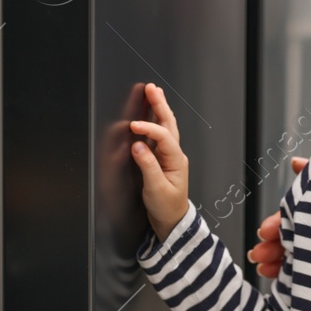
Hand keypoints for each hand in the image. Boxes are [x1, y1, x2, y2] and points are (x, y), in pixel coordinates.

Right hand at [128, 83, 189, 241]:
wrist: (172, 221)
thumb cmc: (166, 207)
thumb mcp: (156, 189)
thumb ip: (147, 166)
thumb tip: (138, 145)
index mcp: (176, 161)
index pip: (163, 137)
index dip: (148, 128)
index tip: (134, 125)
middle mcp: (174, 155)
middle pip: (168, 125)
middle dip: (160, 105)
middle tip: (151, 89)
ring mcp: (169, 156)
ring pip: (165, 127)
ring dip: (159, 109)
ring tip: (153, 93)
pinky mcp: (161, 159)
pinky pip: (158, 135)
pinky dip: (154, 122)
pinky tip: (150, 114)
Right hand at [246, 156, 308, 277]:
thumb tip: (295, 162)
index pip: (289, 219)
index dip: (276, 225)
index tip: (264, 231)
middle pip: (289, 241)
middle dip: (270, 247)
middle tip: (257, 254)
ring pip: (294, 258)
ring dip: (275, 263)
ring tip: (263, 268)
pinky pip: (306, 274)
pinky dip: (291, 277)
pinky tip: (281, 279)